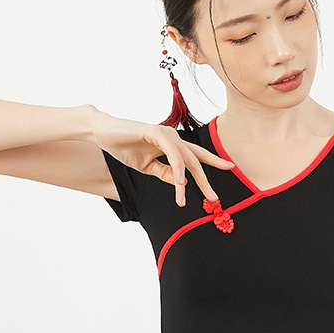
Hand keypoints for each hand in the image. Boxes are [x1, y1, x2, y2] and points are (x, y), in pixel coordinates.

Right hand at [91, 111, 234, 206]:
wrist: (103, 133)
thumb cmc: (125, 147)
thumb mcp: (148, 166)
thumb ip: (164, 173)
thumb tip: (181, 183)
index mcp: (173, 145)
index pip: (197, 155)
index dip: (214, 161)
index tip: (230, 168)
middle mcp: (173, 137)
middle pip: (196, 161)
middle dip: (205, 181)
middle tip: (214, 198)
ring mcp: (166, 134)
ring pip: (185, 160)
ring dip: (186, 182)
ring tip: (184, 200)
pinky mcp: (156, 132)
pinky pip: (172, 154)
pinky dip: (177, 168)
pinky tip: (180, 182)